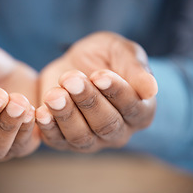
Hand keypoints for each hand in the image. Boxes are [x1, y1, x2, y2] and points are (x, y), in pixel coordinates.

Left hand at [36, 32, 156, 151]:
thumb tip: (151, 89)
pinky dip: (49, 128)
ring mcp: (92, 140)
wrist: (74, 65)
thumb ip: (135, 67)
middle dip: (88, 101)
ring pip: (81, 136)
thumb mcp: (120, 51)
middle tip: (71, 79)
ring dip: (66, 114)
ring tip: (54, 94)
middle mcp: (118, 131)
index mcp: (140, 111)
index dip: (115, 92)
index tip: (99, 75)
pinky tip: (41, 112)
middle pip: (106, 124)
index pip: (132, 107)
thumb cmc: (104, 57)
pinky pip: (58, 140)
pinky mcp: (65, 141)